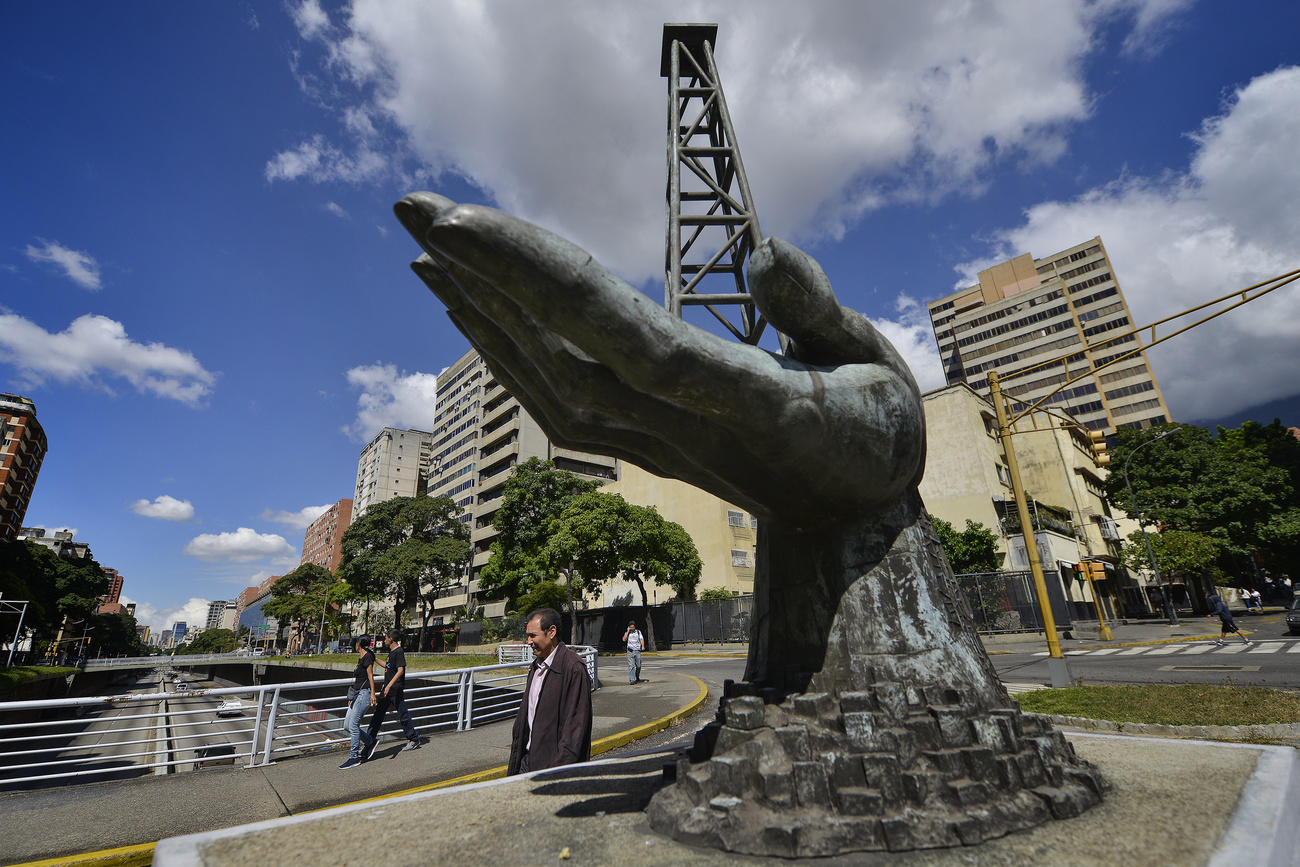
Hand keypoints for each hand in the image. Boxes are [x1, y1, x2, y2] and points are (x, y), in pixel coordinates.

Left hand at [395, 194, 924, 522]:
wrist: (854, 527)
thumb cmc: (876, 432)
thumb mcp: (876, 364)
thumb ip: (821, 311)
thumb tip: (764, 252)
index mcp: (743, 402)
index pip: (621, 335)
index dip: (538, 280)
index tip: (464, 226)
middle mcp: (682, 427)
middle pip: (561, 352)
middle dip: (482, 277)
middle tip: (410, 204)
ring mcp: (655, 442)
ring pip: (547, 382)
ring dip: (481, 313)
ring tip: (426, 250)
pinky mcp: (645, 445)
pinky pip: (562, 401)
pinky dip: (510, 352)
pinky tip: (477, 311)